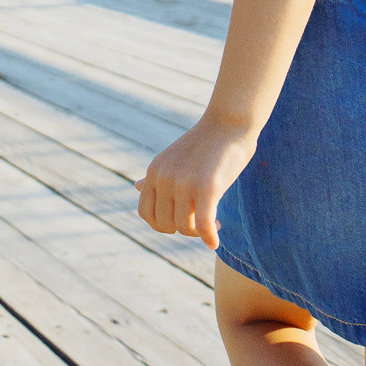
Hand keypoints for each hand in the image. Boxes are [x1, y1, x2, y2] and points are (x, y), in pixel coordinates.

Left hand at [135, 117, 256, 248]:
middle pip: (164, 224)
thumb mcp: (173, 159)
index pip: (146, 213)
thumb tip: (136, 187)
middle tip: (202, 223)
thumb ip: (156, 177)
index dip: (162, 224)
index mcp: (155, 171)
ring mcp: (184, 183)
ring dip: (198, 233)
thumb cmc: (204, 143)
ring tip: (215, 223)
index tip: (181, 222)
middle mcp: (164, 178)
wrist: (229, 123)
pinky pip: (203, 225)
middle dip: (183, 228)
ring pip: (184, 227)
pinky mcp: (207, 188)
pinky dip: (209, 238)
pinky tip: (215, 242)